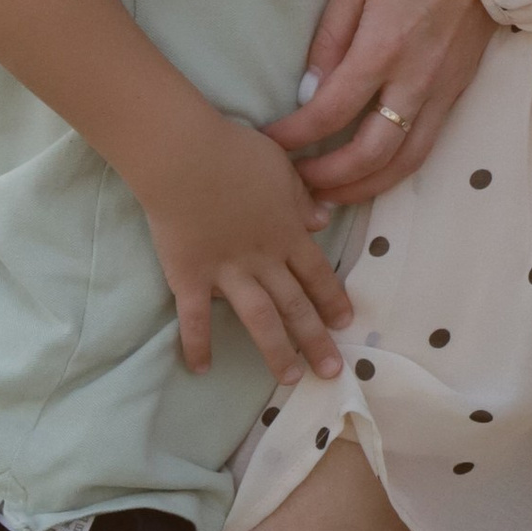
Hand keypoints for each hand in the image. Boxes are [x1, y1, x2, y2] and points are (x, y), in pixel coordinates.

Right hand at [138, 113, 356, 384]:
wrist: (185, 155)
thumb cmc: (235, 151)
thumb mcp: (282, 167)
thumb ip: (301, 198)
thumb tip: (323, 221)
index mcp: (287, 231)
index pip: (317, 272)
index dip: (333, 298)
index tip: (346, 322)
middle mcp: (263, 259)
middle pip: (295, 304)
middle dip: (316, 339)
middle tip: (332, 371)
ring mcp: (226, 272)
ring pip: (259, 319)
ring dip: (277, 351)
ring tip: (291, 378)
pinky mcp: (190, 277)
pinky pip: (194, 318)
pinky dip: (197, 345)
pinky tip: (201, 369)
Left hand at [265, 0, 494, 202]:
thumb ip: (331, 34)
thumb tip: (309, 89)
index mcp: (383, 47)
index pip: (330, 111)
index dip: (294, 137)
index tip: (269, 144)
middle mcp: (415, 80)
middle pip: (370, 155)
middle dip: (329, 179)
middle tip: (297, 185)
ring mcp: (442, 89)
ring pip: (405, 162)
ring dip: (366, 187)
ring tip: (333, 195)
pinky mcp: (460, 89)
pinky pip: (427, 144)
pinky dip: (397, 169)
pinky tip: (375, 171)